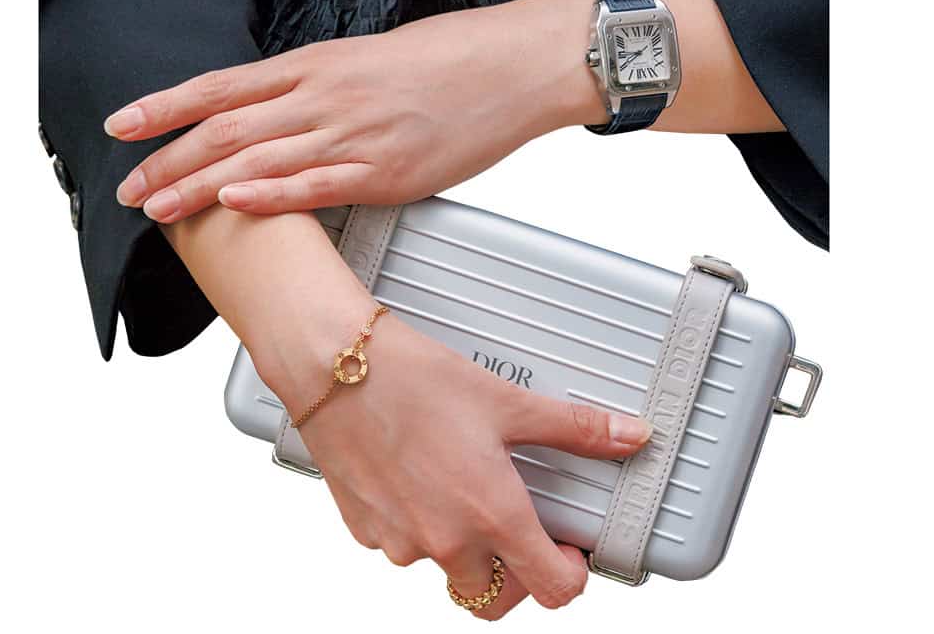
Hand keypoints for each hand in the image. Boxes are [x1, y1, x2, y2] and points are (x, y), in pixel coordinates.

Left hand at [107, 0, 602, 222]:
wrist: (511, 65)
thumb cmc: (450, 60)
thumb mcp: (371, 59)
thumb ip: (324, 87)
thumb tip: (289, 110)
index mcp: (318, 64)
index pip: (222, 85)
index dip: (168, 106)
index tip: (126, 125)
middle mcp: (325, 96)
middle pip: (228, 128)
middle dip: (171, 159)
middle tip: (131, 188)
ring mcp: (355, 133)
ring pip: (260, 158)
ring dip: (202, 186)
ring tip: (161, 208)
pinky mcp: (388, 169)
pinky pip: (319, 183)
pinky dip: (273, 194)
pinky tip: (237, 203)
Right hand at [271, 311, 651, 618]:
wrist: (334, 366)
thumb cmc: (412, 380)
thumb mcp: (507, 401)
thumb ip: (574, 427)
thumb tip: (628, 435)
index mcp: (490, 515)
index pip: (552, 591)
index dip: (572, 574)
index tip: (570, 547)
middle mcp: (444, 541)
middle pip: (496, 597)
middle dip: (516, 572)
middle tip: (520, 526)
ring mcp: (400, 541)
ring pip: (445, 571)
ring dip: (463, 546)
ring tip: (463, 487)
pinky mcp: (364, 529)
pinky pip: (402, 546)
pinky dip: (419, 526)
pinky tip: (420, 479)